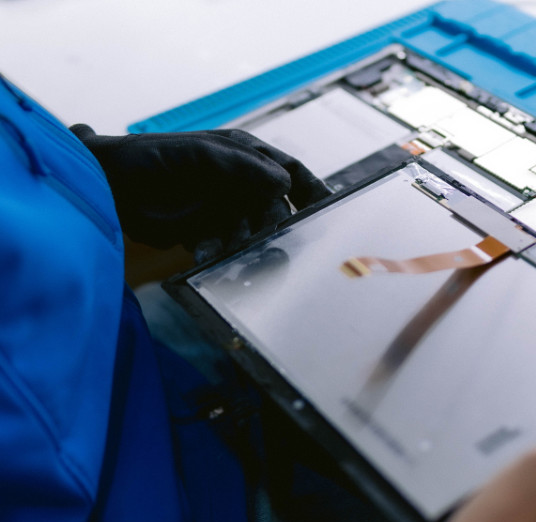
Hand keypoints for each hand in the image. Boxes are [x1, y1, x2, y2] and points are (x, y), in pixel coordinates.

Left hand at [70, 125, 328, 249]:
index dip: (312, 189)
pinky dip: (219, 252)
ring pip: (252, 231)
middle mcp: (239, 183)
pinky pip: (226, 247)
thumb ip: (243, 167)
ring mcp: (224, 209)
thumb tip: (283, 183)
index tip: (329, 207)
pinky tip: (203, 253)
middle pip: (274, 208)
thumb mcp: (200, 154)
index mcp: (244, 156)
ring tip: (221, 244)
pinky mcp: (206, 233)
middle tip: (263, 236)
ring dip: (243, 242)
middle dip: (272, 224)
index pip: (289, 171)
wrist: (107, 186)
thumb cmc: (150, 158)